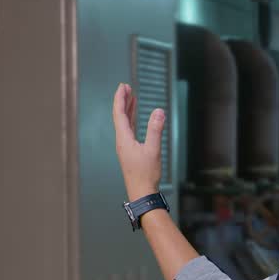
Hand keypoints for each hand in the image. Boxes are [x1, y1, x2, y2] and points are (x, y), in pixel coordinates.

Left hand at [112, 83, 163, 199]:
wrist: (142, 192)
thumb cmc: (146, 174)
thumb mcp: (153, 150)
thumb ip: (156, 130)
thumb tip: (159, 111)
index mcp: (124, 139)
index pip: (119, 114)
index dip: (120, 99)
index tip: (123, 86)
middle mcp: (122, 141)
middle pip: (119, 116)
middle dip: (123, 101)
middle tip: (126, 87)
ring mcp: (125, 146)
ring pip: (124, 123)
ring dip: (127, 110)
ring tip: (131, 98)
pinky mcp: (130, 151)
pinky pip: (129, 130)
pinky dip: (132, 120)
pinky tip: (136, 118)